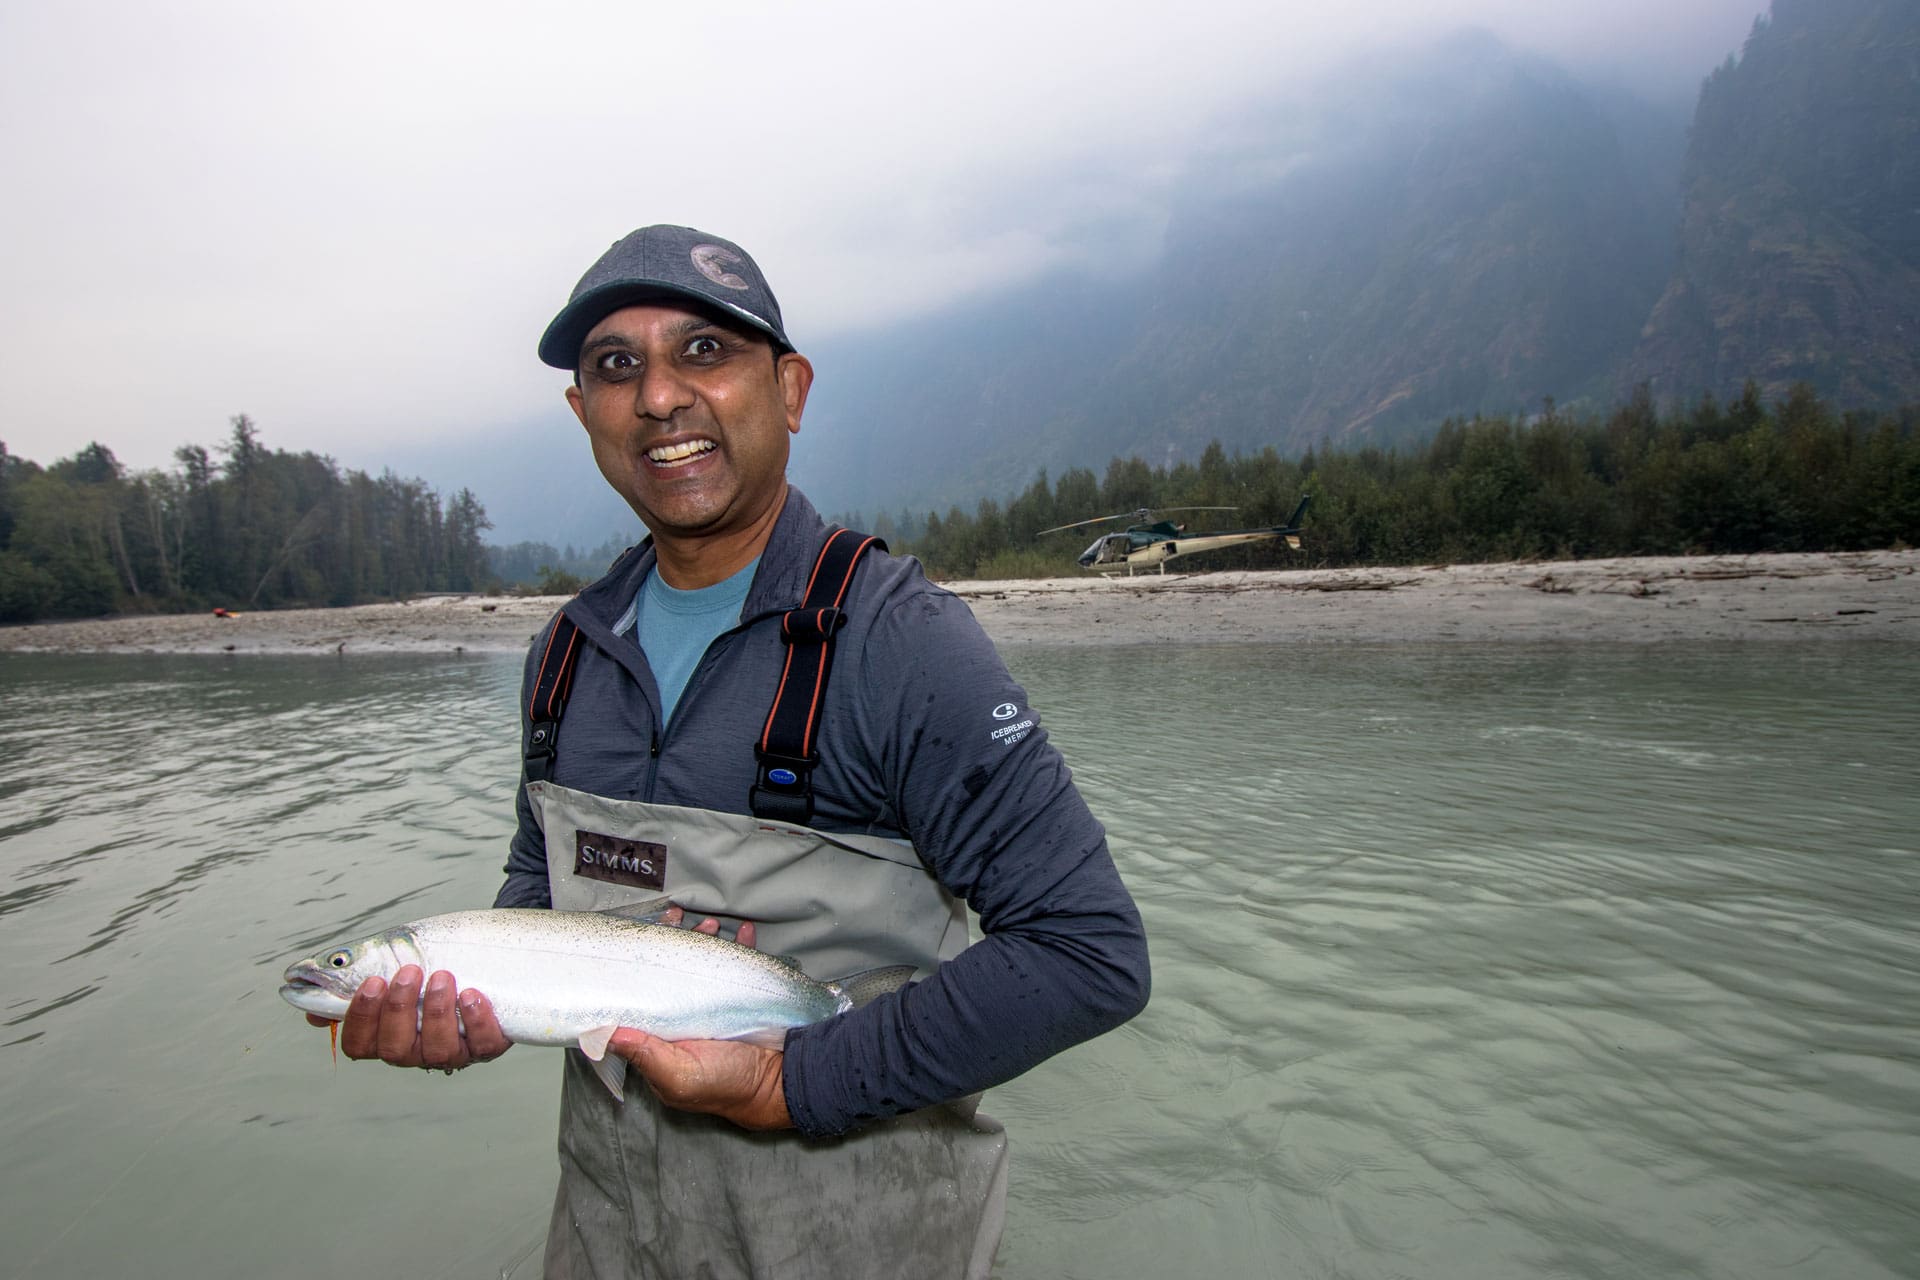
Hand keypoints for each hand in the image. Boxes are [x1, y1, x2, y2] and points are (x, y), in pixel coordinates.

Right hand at [305, 965, 510, 1070]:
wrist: (477, 957)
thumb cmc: (425, 963)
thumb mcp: (389, 965)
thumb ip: (357, 981)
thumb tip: (310, 1009)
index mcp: (383, 1034)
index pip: (357, 1044)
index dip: (360, 1019)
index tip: (371, 982)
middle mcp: (414, 1050)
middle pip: (394, 1049)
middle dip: (399, 1010)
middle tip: (408, 972)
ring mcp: (451, 1050)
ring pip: (437, 1050)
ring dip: (436, 1011)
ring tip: (442, 976)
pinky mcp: (487, 1044)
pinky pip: (483, 1046)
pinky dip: (476, 1020)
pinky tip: (471, 994)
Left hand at [612, 906, 787, 1127]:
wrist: (781, 1084)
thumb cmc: (726, 1087)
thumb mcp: (680, 1076)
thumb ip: (646, 1055)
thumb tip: (606, 1033)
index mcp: (659, 1037)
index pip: (640, 996)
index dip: (638, 967)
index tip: (643, 938)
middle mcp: (681, 1018)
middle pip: (669, 972)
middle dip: (674, 943)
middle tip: (678, 921)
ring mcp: (710, 1006)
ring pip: (700, 964)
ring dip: (705, 940)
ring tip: (712, 926)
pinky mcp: (739, 998)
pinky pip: (736, 966)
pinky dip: (741, 947)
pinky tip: (745, 934)